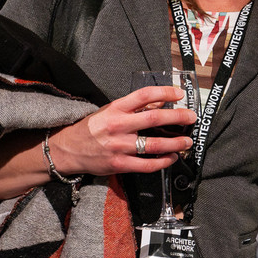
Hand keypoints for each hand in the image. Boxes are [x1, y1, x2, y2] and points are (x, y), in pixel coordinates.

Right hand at [50, 85, 195, 176]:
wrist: (66, 150)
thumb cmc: (90, 128)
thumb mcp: (109, 111)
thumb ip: (134, 107)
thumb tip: (160, 102)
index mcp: (115, 109)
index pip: (144, 95)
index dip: (165, 92)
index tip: (180, 93)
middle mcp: (118, 126)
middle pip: (154, 119)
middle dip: (178, 117)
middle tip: (192, 117)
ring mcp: (119, 146)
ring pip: (154, 145)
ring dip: (176, 143)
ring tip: (187, 142)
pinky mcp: (119, 164)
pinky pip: (147, 165)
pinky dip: (163, 162)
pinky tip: (172, 158)